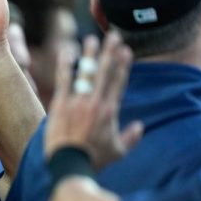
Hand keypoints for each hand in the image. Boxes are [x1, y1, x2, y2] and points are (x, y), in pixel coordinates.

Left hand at [45, 31, 141, 168]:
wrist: (69, 165)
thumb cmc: (94, 160)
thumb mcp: (118, 151)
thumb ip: (131, 138)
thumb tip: (140, 126)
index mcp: (110, 111)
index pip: (119, 82)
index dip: (123, 64)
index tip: (126, 50)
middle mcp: (95, 102)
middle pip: (105, 72)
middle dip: (110, 52)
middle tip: (114, 35)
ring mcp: (77, 102)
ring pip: (85, 73)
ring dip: (89, 54)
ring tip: (91, 39)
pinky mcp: (60, 105)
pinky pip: (63, 81)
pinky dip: (65, 66)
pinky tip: (66, 53)